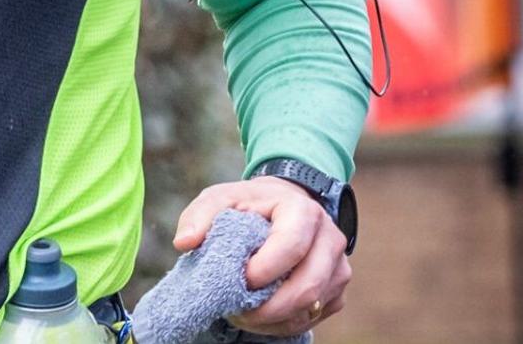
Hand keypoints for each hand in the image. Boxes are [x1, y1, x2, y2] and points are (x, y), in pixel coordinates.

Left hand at [173, 176, 350, 334]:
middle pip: (307, 285)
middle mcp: (330, 238)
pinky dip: (285, 324)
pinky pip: (314, 317)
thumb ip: (200, 216)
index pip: (290, 246)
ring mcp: (338, 267)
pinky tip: (260, 318)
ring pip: (312, 307)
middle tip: (236, 312)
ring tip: (243, 316)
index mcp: (303, 211)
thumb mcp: (221, 198)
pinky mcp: (336, 290)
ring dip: (275, 320)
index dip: (264, 269)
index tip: (239, 279)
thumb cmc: (250, 203)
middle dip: (268, 308)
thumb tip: (184, 242)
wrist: (283, 205)